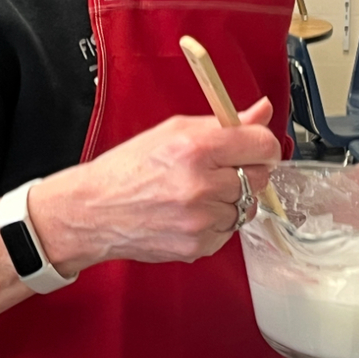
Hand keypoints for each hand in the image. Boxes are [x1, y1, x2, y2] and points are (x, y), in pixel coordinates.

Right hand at [29, 97, 281, 271]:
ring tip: (202, 191)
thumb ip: (225, 123)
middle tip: (221, 169)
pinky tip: (193, 212)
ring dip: (232, 198)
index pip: (262, 145)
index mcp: (196, 148)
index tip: (256, 147)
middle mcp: (201, 185)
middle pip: (259, 177)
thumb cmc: (131, 167)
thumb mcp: (175, 130)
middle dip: (247, 170)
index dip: (263, 145)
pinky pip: (230, 231)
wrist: (95, 211)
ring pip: (247, 206)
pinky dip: (218, 221)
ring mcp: (200, 220)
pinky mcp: (198, 246)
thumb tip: (263, 111)